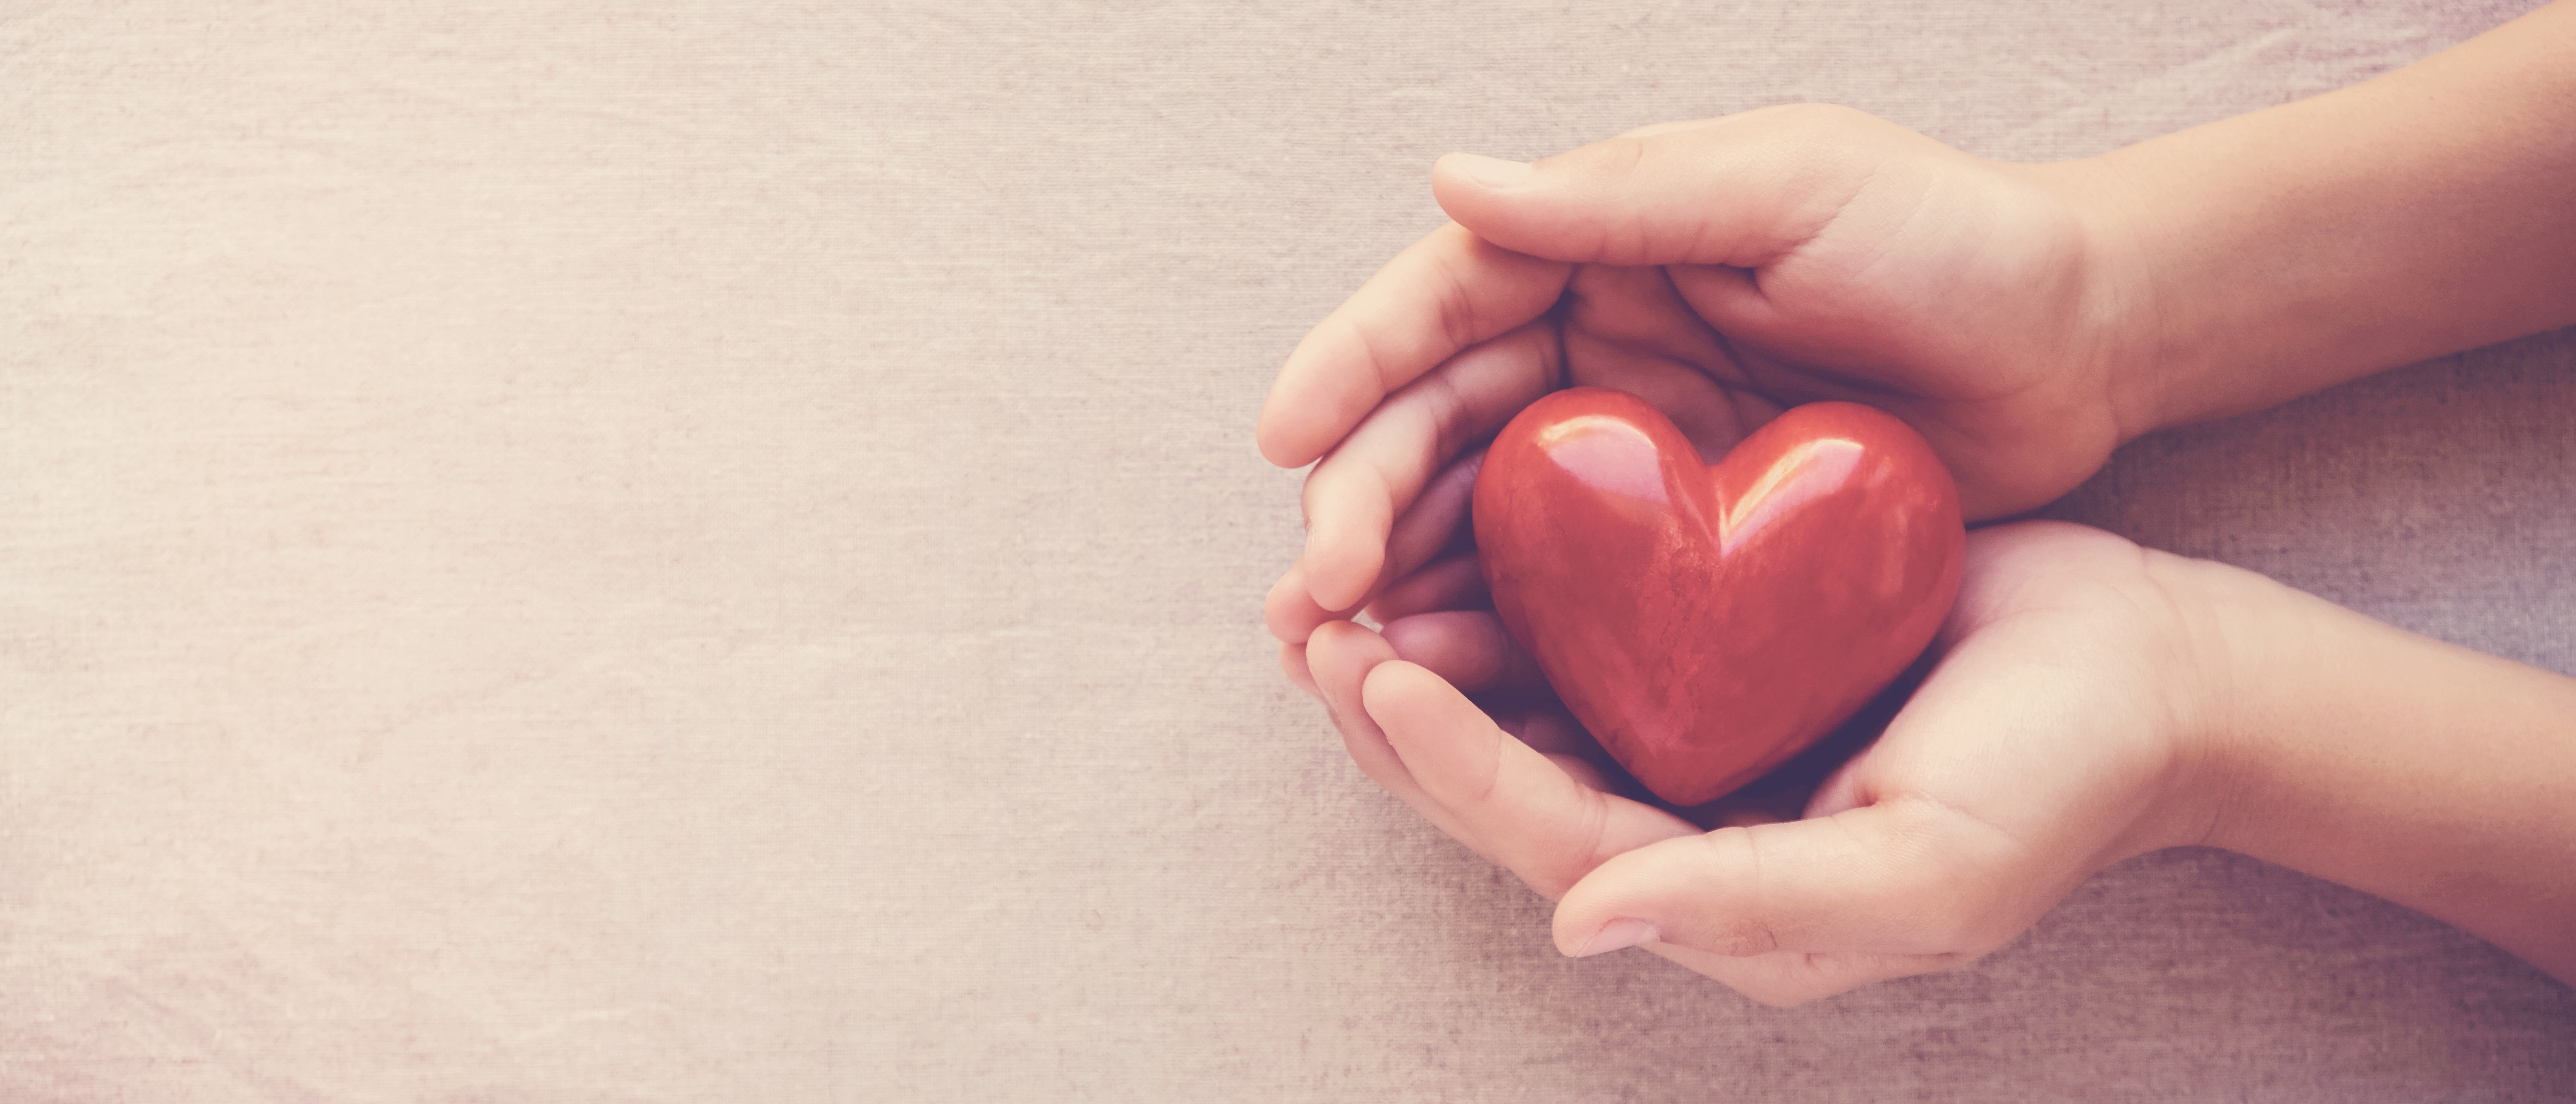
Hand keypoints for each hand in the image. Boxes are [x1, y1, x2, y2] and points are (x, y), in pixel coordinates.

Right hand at [1259, 105, 2154, 639]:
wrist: (2089, 342)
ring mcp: (1629, 453)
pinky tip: (1447, 680)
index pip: (1441, 305)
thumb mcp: (1790, 187)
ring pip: (1475, 518)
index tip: (1284, 439)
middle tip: (1312, 595)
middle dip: (1356, 503)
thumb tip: (1452, 179)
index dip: (1351, 369)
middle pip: (1435, 425)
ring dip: (1399, 581)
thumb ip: (1623, 199)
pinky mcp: (1678, 544)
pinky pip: (1560, 590)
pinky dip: (1494, 632)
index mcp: (1599, 249)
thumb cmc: (1952, 237)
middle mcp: (1591, 348)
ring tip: (1343, 656)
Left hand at [1286, 520, 2228, 1005]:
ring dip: (1426, 645)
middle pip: (1502, 777)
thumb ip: (1758, 906)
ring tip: (1334, 578)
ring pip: (1522, 700)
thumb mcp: (1926, 870)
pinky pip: (1583, 627)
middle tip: (1307, 621)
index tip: (1373, 677)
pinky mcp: (1717, 646)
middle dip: (1396, 711)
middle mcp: (1686, 823)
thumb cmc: (2055, 776)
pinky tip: (1446, 529)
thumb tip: (1588, 923)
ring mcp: (1698, 734)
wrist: (2148, 667)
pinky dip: (1504, 587)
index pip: (1548, 834)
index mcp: (1717, 894)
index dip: (1450, 764)